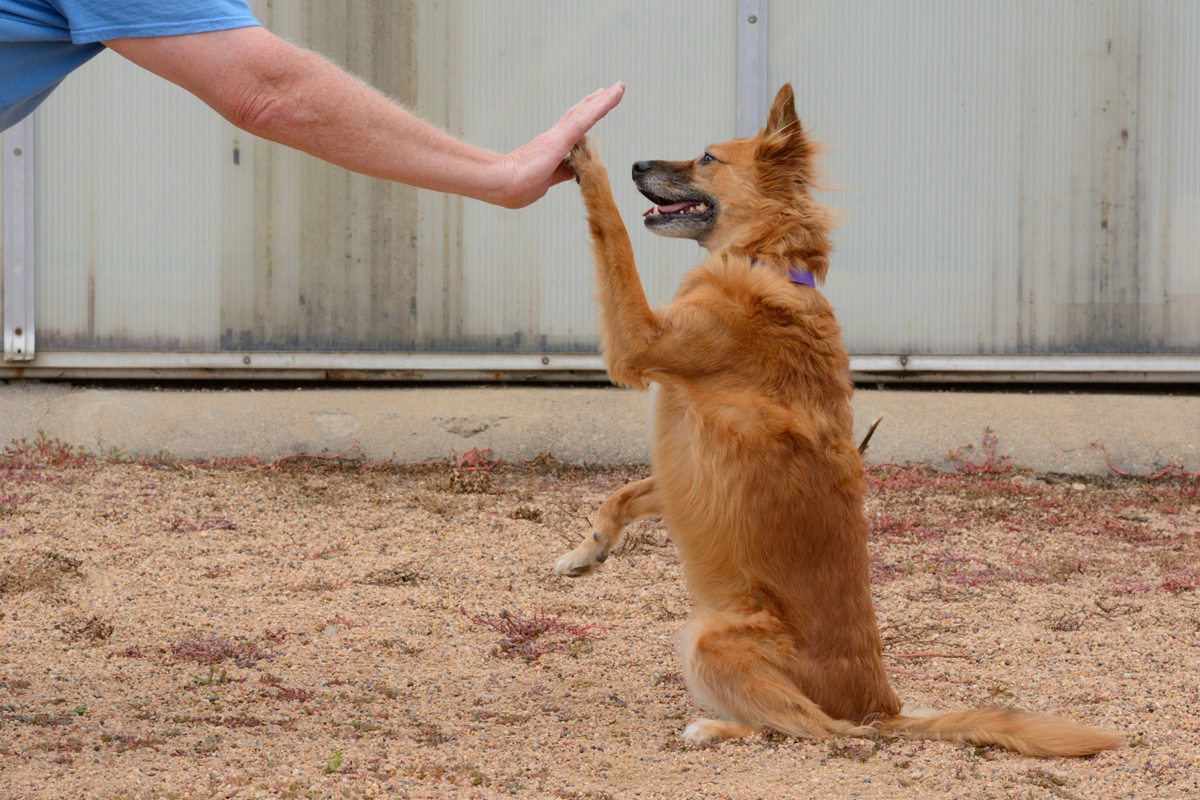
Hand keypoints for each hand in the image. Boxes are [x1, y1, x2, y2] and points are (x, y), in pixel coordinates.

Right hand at [490, 82, 623, 208]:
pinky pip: (585, 119)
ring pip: (585, 113)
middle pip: (580, 114)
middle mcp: (553, 137)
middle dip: (597, 101)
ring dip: (604, 99)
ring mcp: (557, 137)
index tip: (596, 104)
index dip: (585, 114)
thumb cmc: (514, 188)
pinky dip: (600, 107)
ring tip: (618, 87)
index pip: (572, 128)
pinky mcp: (559, 139)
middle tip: (611, 89)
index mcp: (550, 148)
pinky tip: (612, 96)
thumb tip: (572, 170)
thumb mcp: (546, 182)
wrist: (498, 184)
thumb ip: (561, 173)